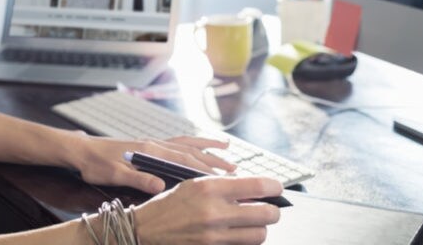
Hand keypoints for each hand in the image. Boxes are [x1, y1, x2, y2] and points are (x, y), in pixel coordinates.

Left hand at [72, 135, 236, 193]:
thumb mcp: (114, 175)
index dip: (205, 168)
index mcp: (149, 151)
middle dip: (214, 160)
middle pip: (191, 151)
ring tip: (227, 151)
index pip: (184, 159)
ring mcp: (153, 143)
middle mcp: (155, 144)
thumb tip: (160, 186)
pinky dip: (193, 144)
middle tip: (235, 169)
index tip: (225, 175)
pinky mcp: (149, 146)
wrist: (82, 150)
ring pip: (187, 144)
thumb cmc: (96, 164)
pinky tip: (199, 149)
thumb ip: (137, 180)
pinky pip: (177, 143)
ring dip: (207, 149)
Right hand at [134, 176, 282, 244]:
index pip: (257, 185)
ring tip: (254, 223)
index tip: (277, 188)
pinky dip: (246, 240)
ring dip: (261, 228)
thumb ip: (224, 186)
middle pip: (266, 214)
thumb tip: (253, 188)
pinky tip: (240, 233)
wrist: (145, 230)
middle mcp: (214, 211)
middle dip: (273, 211)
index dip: (274, 187)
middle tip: (270, 208)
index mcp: (210, 187)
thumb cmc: (169, 205)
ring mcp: (214, 235)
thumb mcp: (194, 184)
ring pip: (259, 234)